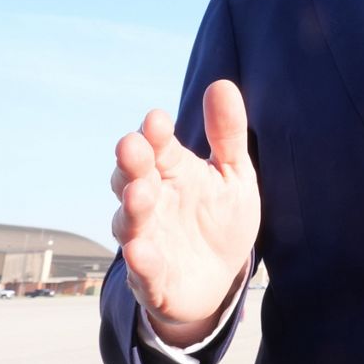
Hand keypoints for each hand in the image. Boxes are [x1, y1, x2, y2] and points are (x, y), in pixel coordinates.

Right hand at [110, 80, 260, 344]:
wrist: (219, 277)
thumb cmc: (221, 218)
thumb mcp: (233, 174)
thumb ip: (228, 134)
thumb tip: (222, 84)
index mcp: (171, 173)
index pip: (157, 148)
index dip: (154, 134)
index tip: (157, 119)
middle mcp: (151, 202)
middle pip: (132, 178)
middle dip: (131, 164)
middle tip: (132, 146)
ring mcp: (147, 240)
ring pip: (130, 222)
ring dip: (132, 208)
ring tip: (140, 193)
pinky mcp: (152, 279)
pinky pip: (143, 270)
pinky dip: (141, 260)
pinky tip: (140, 250)